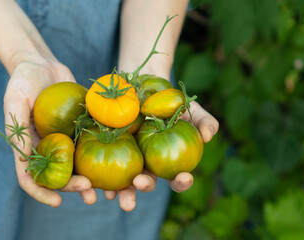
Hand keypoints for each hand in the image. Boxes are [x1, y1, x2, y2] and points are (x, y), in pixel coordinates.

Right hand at [3, 57, 95, 206]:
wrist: (42, 63)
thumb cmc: (22, 80)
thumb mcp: (15, 100)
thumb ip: (18, 128)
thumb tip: (24, 158)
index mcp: (28, 146)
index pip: (30, 177)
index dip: (42, 192)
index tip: (57, 202)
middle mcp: (48, 146)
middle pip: (60, 174)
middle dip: (73, 186)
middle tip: (89, 190)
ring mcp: (65, 138)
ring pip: (79, 163)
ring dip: (91, 177)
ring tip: (106, 187)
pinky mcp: (80, 127)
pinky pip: (91, 142)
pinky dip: (102, 152)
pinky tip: (117, 158)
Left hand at [104, 101, 218, 210]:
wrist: (143, 82)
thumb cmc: (170, 100)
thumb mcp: (191, 108)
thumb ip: (204, 121)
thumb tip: (209, 136)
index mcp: (167, 161)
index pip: (177, 177)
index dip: (181, 181)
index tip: (183, 177)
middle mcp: (146, 164)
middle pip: (146, 182)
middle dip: (143, 188)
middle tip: (140, 184)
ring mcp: (126, 157)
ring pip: (123, 179)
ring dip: (120, 190)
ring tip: (115, 196)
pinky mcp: (107, 147)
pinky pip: (102, 163)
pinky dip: (97, 176)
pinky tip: (94, 182)